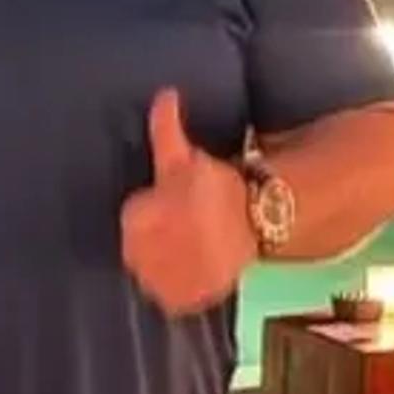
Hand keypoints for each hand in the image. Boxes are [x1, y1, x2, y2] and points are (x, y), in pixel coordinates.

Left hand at [119, 91, 256, 317]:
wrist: (261, 219)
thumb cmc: (218, 186)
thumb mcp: (184, 157)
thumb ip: (165, 127)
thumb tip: (164, 93)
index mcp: (141, 219)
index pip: (132, 219)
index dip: (152, 211)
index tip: (170, 206)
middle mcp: (147, 253)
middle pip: (137, 249)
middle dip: (156, 238)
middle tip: (184, 229)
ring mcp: (165, 280)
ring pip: (151, 274)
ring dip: (164, 263)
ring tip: (188, 250)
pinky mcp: (183, 300)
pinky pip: (168, 299)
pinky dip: (175, 289)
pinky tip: (190, 272)